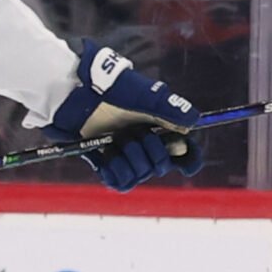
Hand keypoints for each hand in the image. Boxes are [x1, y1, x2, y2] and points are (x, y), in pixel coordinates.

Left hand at [49, 45, 206, 190]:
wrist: (77, 94)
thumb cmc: (112, 89)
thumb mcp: (145, 96)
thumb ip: (171, 109)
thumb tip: (194, 121)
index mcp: (160, 128)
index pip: (184, 152)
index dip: (189, 160)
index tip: (185, 165)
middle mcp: (145, 144)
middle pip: (161, 166)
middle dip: (153, 153)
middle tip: (138, 134)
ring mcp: (125, 155)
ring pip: (141, 175)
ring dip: (132, 160)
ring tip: (118, 141)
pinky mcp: (105, 163)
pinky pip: (120, 182)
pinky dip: (116, 172)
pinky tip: (109, 156)